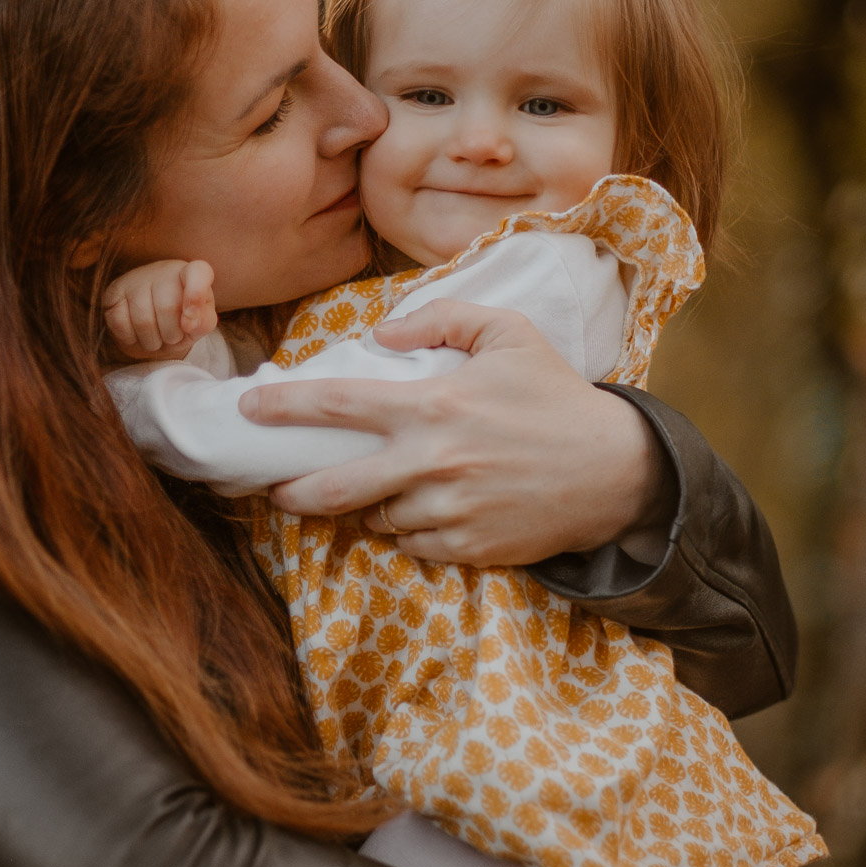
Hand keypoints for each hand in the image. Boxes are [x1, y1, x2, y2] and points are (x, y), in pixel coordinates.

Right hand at [103, 259, 216, 361]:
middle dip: (171, 334)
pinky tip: (137, 335)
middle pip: (167, 306)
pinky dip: (131, 339)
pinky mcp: (113, 292)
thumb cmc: (181, 320)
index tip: (189, 324)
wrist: (151, 323)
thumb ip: (203, 321)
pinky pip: (120, 324)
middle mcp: (164, 270)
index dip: (196, 297)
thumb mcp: (199, 323)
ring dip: (152, 341)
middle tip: (172, 337)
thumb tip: (189, 323)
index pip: (199, 273)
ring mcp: (135, 278)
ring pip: (142, 319)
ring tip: (156, 339)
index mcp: (190, 273)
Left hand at [238, 299, 668, 565]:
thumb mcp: (509, 332)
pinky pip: (410, 545)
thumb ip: (441, 317)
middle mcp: (431, 463)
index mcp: (432, 406)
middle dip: (291, 491)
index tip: (250, 408)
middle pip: (333, 489)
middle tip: (273, 486)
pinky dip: (404, 530)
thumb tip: (384, 332)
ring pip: (375, 518)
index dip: (284, 407)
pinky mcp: (466, 548)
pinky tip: (419, 510)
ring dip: (366, 506)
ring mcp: (448, 512)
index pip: (337, 405)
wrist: (615, 469)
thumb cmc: (555, 396)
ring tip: (376, 488)